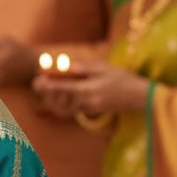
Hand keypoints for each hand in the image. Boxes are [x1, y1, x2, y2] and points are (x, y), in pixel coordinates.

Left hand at [33, 60, 149, 116]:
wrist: (138, 96)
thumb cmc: (122, 78)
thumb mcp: (104, 68)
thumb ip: (84, 68)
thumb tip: (66, 65)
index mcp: (88, 89)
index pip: (63, 88)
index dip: (48, 85)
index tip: (38, 79)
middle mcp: (86, 101)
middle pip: (60, 100)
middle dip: (48, 93)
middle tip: (39, 83)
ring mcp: (89, 108)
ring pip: (65, 106)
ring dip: (55, 98)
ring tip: (48, 88)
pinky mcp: (92, 111)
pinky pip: (73, 108)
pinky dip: (65, 102)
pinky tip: (63, 93)